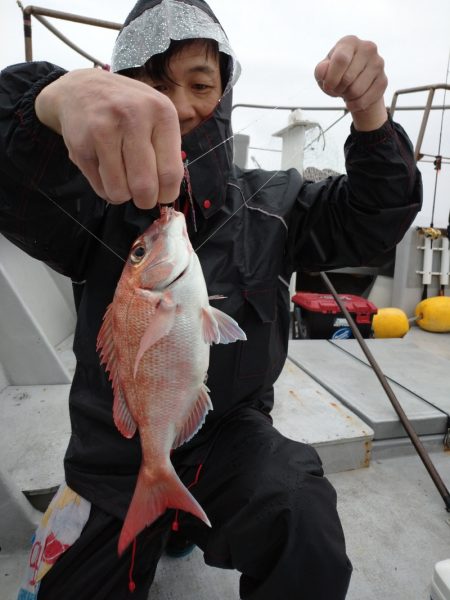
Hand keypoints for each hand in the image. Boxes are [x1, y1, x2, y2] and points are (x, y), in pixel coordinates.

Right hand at [35, 69, 183, 208]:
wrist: (82, 89)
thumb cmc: (128, 110)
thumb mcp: (156, 117)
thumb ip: (167, 151)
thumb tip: (167, 195)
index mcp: (161, 112)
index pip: (170, 172)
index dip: (167, 194)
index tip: (163, 196)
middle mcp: (133, 117)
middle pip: (144, 186)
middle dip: (145, 201)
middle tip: (143, 198)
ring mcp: (104, 130)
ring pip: (120, 191)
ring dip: (123, 196)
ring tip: (123, 182)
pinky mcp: (81, 144)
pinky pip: (100, 187)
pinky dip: (105, 189)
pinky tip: (106, 172)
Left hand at [314, 36, 387, 130]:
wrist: (354, 83)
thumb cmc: (336, 74)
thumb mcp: (324, 71)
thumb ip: (320, 70)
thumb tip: (323, 71)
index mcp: (350, 42)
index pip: (341, 59)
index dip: (332, 78)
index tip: (328, 85)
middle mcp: (368, 48)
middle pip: (348, 78)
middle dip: (338, 89)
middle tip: (337, 88)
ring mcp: (378, 63)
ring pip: (356, 91)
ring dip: (347, 97)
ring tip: (346, 91)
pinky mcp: (383, 80)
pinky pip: (364, 100)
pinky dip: (354, 105)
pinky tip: (353, 99)